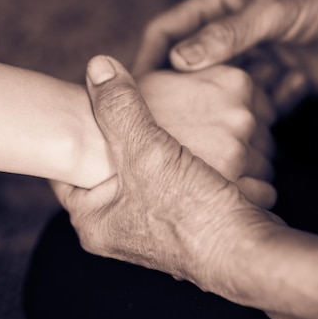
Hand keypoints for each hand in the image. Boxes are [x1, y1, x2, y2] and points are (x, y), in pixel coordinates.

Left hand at [52, 55, 281, 293]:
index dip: (72, 132)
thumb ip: (119, 109)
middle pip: (105, 165)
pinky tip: (182, 134)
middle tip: (116, 99)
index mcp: (94, 218)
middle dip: (116, 132)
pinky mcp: (181, 215)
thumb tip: (97, 65)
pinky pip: (167, 176)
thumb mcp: (147, 153)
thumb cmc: (193, 215)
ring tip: (151, 112)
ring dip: (148, 141)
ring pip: (140, 168)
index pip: (66, 170)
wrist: (250, 253)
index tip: (77, 102)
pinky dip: (173, 154)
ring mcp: (150, 222)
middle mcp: (117, 224)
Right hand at [134, 0, 317, 114]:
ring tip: (244, 108)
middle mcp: (227, 38)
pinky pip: (256, 106)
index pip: (166, 33)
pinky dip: (272, 104)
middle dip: (186, 92)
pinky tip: (296, 84)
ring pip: (222, 94)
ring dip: (233, 102)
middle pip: (189, 70)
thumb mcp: (272, 10)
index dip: (147, 59)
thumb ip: (226, 35)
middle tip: (178, 119)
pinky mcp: (273, 86)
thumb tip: (178, 61)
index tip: (135, 92)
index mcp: (216, 8)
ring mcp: (250, 64)